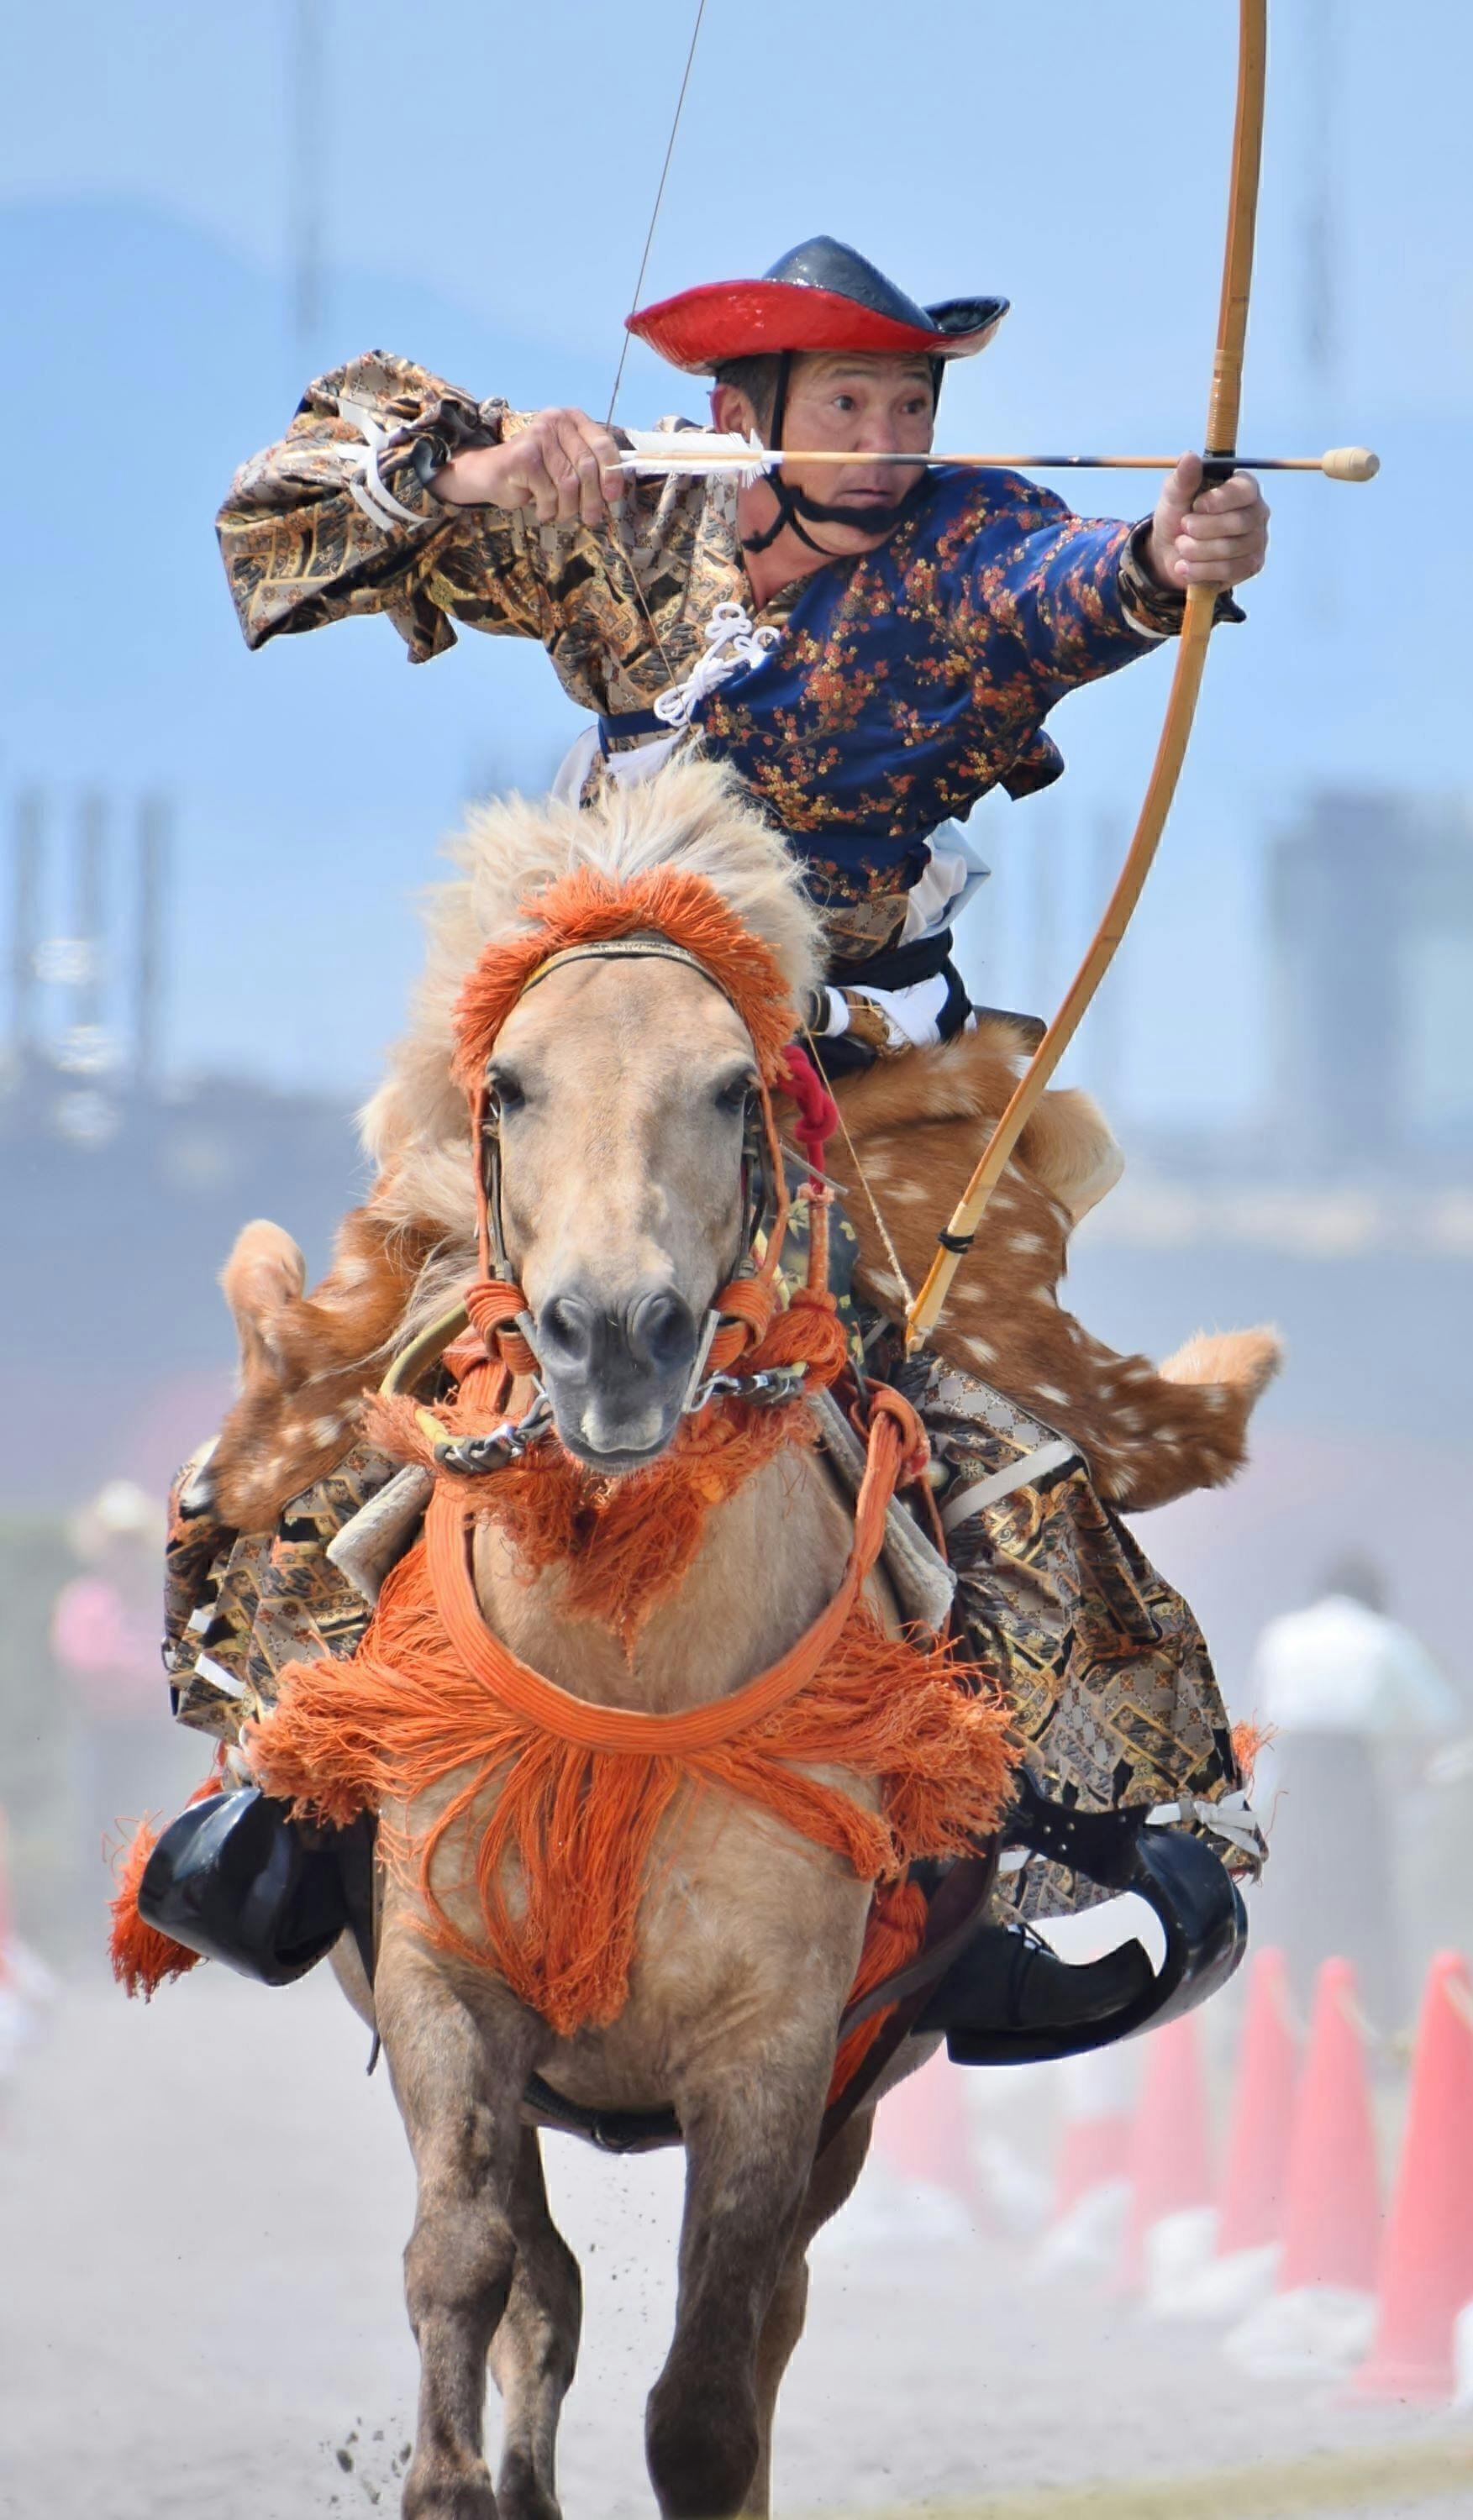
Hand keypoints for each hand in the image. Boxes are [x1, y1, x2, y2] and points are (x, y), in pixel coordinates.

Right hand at [428, 408, 625, 527]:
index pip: (602, 444)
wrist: (492, 474)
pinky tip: (542, 510)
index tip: (612, 497)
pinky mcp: (523, 456)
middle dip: (592, 499)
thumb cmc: (535, 472)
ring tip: (560, 514)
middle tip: (591, 518)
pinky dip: (548, 509)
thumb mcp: (566, 464)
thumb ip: (590, 468)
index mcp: (571, 419)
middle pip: (587, 467)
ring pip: (569, 484)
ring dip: (568, 508)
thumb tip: (615, 490)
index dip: (611, 474)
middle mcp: (555, 421)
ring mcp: (538, 436)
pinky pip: (549, 493)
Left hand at [1144, 452, 1268, 590]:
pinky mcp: (1250, 566)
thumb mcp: (1174, 495)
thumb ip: (1183, 478)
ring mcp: (1257, 541)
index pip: (1245, 490)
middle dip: (1203, 529)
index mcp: (1244, 488)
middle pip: (1239, 522)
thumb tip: (1189, 456)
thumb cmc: (1178, 516)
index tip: (1197, 505)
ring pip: (1231, 549)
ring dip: (1197, 551)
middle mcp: (1257, 512)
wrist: (1170, 553)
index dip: (1220, 500)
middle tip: (1184, 527)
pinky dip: (1201, 570)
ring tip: (1181, 547)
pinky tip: (1185, 567)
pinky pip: (1229, 571)